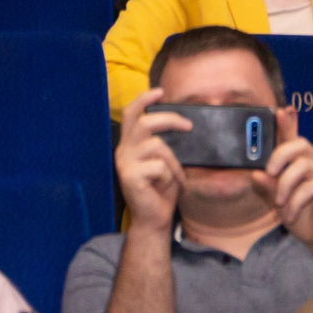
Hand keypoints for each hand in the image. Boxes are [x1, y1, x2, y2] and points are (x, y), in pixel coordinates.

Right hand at [114, 91, 189, 233]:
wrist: (154, 220)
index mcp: (129, 145)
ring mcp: (125, 164)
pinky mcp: (130, 177)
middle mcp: (123, 151)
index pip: (131, 114)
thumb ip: (163, 144)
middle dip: (169, 120)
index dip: (144, 100)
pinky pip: (159, 166)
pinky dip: (170, 175)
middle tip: (188, 126)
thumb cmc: (160, 191)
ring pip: (157, 146)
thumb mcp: (163, 162)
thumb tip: (180, 124)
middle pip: (144, 123)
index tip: (161, 91)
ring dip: (173, 162)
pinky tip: (168, 187)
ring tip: (176, 176)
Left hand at [251, 111, 312, 260]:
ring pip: (303, 165)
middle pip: (300, 144)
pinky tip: (291, 215)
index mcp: (301, 164)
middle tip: (270, 171)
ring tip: (280, 203)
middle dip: (280, 153)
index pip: (294, 138)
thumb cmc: (303, 217)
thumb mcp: (280, 201)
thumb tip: (255, 173)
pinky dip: (295, 202)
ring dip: (285, 184)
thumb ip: (270, 186)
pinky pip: (311, 188)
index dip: (289, 123)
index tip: (282, 109)